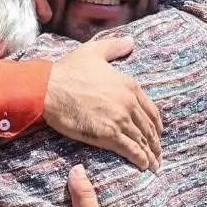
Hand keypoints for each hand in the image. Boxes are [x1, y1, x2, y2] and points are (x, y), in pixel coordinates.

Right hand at [45, 37, 162, 172]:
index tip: (157, 133)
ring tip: (153, 165)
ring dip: (150, 155)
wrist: (49, 88)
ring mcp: (120, 120)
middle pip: (149, 128)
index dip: (156, 124)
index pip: (151, 110)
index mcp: (129, 86)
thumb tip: (131, 41)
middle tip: (158, 153)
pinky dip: (140, 159)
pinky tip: (143, 166)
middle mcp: (129, 103)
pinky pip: (130, 149)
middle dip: (155, 143)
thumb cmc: (68, 70)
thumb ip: (115, 47)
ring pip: (142, 140)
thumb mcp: (94, 51)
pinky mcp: (107, 135)